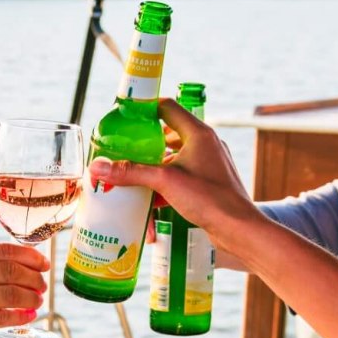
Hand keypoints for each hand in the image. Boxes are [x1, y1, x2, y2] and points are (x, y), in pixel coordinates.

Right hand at [0, 241, 47, 337]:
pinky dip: (20, 317)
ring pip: (9, 295)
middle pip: (10, 272)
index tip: (44, 264)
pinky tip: (28, 316)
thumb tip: (31, 257)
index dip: (30, 257)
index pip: (4, 251)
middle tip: (42, 285)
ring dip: (30, 298)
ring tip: (37, 300)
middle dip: (33, 278)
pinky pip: (0, 318)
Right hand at [88, 99, 268, 248]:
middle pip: (167, 135)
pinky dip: (164, 185)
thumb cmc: (210, 198)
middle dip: (144, 145)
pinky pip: (180, 177)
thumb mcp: (165, 181)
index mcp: (198, 133)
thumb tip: (98, 167)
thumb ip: (131, 172)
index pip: (167, 108)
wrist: (238, 229)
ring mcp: (208, 164)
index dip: (144, 109)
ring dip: (153, 168)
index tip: (124, 118)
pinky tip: (150, 201)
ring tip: (132, 177)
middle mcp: (205, 144)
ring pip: (173, 158)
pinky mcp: (208, 183)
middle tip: (122, 151)